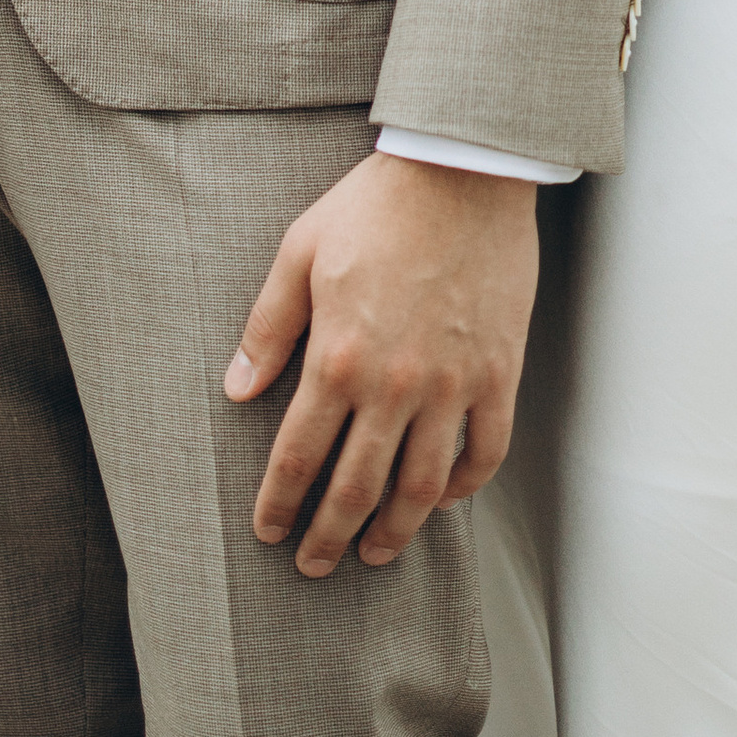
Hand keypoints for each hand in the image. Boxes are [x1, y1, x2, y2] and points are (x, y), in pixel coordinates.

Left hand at [226, 152, 538, 574]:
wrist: (462, 172)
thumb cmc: (376, 206)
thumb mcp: (300, 252)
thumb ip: (269, 327)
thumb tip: (238, 389)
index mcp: (338, 357)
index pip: (299, 456)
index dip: (280, 502)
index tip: (269, 529)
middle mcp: (394, 385)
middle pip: (356, 488)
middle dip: (328, 538)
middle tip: (313, 565)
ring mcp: (452, 385)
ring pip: (421, 489)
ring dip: (394, 531)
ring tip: (374, 552)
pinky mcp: (499, 374)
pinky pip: (484, 453)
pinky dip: (463, 489)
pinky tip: (443, 500)